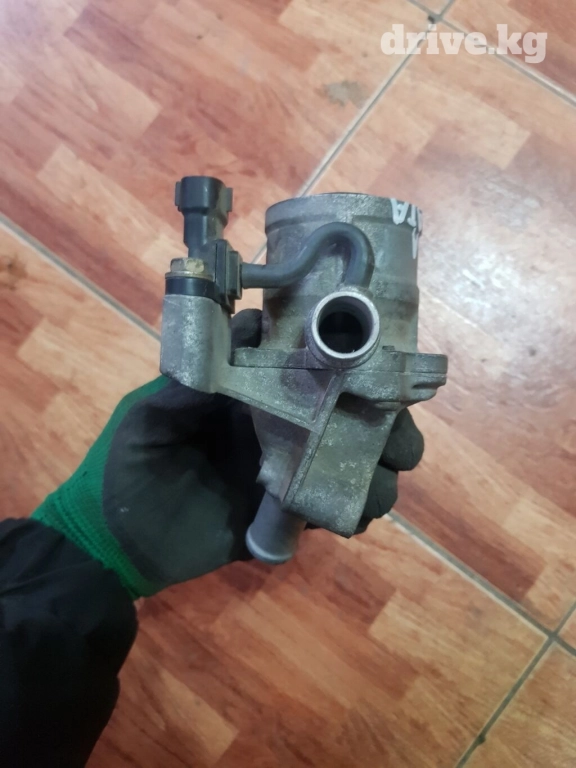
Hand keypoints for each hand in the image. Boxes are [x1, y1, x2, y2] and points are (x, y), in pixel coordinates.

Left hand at [33, 310, 423, 597]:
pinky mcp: (288, 514)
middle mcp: (281, 425)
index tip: (372, 363)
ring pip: (355, 461)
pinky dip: (355, 508)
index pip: (309, 366)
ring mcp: (288, 470)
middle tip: (391, 435)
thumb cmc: (125, 469)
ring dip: (378, 468)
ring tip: (375, 480)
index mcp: (252, 394)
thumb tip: (242, 339)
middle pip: (350, 413)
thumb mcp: (147, 419)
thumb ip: (190, 385)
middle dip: (385, 421)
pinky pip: (335, 507)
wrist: (116, 544)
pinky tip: (353, 513)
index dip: (346, 360)